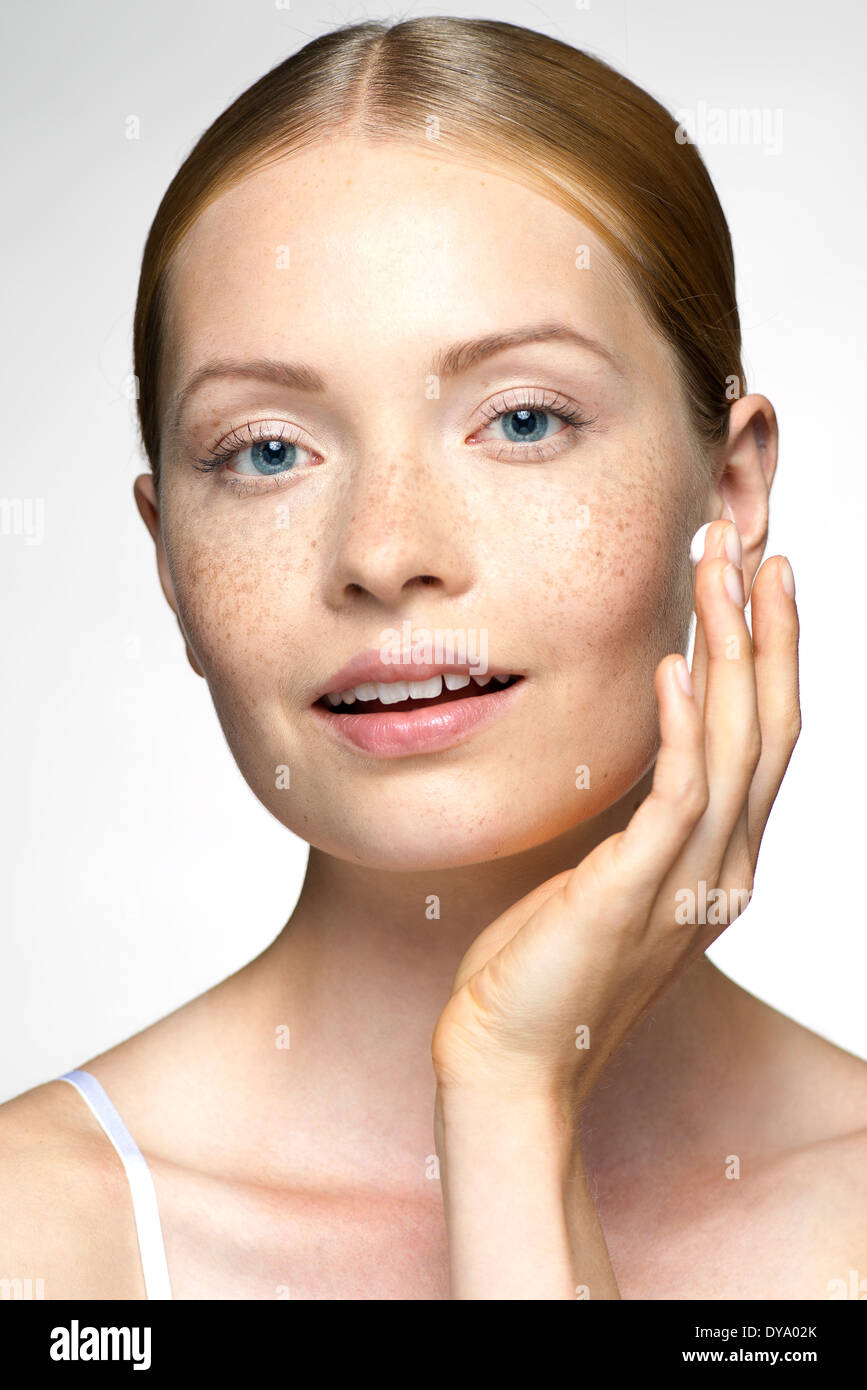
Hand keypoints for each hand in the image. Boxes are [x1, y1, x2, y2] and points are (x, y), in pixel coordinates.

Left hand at [431, 519, 800, 1107]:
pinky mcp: (638, 891)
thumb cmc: (546, 966)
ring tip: (722, 570)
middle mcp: (725, 866)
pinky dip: (682, 725)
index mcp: (720, 860)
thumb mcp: (609, 875)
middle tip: (754, 545)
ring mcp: (690, 881)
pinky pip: (676, 794)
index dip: (770, 657)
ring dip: (732, 649)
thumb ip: (639, 821)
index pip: (764, 738)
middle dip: (766, 629)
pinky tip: (674, 667)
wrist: (511, 1059)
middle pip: (770, 726)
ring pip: (736, 743)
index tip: (757, 582)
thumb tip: (639, 751)